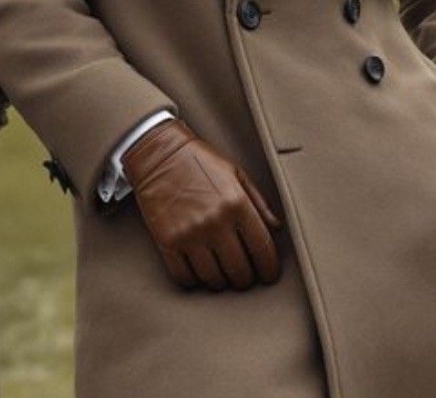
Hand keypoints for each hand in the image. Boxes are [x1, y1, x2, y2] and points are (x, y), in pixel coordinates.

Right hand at [121, 118, 282, 290]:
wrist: (159, 153)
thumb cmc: (200, 160)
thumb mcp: (236, 173)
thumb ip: (259, 202)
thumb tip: (275, 228)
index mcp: (236, 203)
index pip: (262, 249)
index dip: (270, 269)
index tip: (268, 274)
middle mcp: (215, 221)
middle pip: (239, 272)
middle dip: (246, 278)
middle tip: (245, 275)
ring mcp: (189, 234)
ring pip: (214, 280)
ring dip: (222, 281)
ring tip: (222, 272)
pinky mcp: (167, 241)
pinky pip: (185, 278)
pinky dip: (195, 280)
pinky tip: (199, 269)